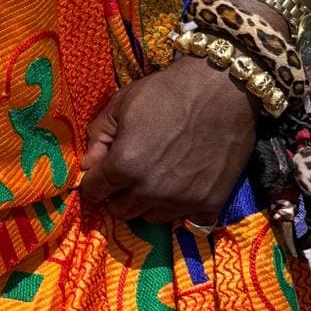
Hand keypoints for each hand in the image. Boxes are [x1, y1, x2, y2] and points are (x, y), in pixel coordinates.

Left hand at [80, 55, 257, 222]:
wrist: (222, 89)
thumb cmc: (166, 91)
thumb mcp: (120, 104)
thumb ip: (98, 137)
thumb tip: (87, 166)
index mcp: (124, 166)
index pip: (93, 191)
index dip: (94, 182)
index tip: (100, 175)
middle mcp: (150, 191)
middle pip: (120, 211)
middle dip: (118, 195)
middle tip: (128, 175)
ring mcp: (182, 201)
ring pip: (152, 218)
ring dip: (148, 203)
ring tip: (157, 178)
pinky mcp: (211, 203)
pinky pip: (189, 221)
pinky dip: (183, 208)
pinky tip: (184, 188)